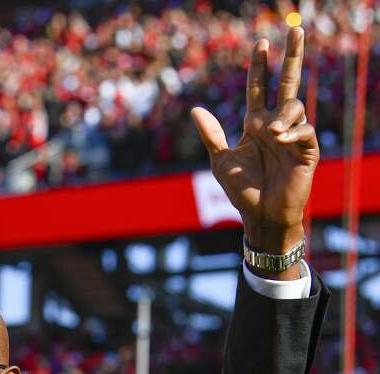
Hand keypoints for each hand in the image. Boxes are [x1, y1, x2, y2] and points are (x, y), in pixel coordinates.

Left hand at [191, 26, 317, 258]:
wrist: (260, 216)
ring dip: (283, 114)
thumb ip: (212, 135)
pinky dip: (293, 131)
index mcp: (255, 124)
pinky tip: (281, 138)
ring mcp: (292, 136)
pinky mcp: (306, 151)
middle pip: (287, 83)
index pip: (259, 88)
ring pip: (295, 106)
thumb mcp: (221, 161)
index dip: (260, 66)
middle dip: (291, 57)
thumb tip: (195, 109)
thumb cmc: (242, 190)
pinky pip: (305, 131)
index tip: (261, 43)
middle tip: (295, 30)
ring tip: (269, 132)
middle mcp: (275, 125)